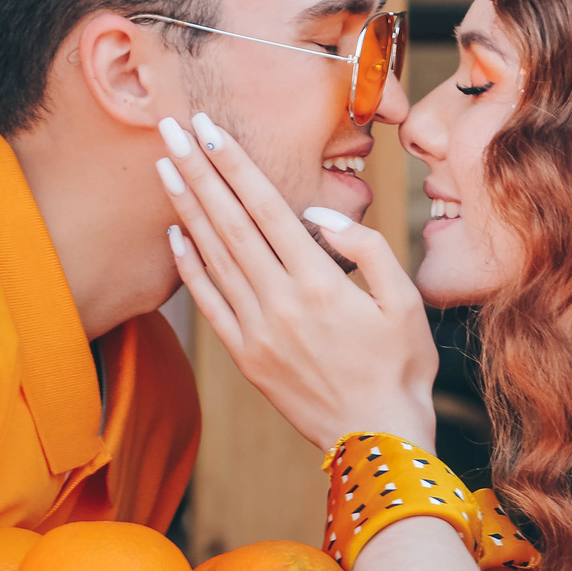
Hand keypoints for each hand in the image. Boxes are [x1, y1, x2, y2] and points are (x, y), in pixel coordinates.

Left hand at [158, 113, 438, 450]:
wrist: (377, 440)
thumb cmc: (400, 368)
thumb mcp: (407, 303)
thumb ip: (369, 249)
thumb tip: (319, 218)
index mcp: (322, 283)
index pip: (268, 208)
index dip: (235, 165)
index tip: (210, 130)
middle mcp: (281, 302)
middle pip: (230, 223)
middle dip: (198, 171)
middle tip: (170, 130)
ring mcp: (258, 331)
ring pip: (213, 257)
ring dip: (186, 208)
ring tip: (164, 167)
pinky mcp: (246, 357)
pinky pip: (209, 302)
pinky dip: (188, 266)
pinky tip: (174, 234)